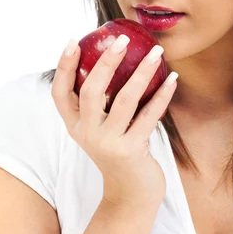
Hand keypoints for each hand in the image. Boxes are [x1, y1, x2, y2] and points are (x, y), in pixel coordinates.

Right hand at [51, 36, 177, 209]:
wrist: (130, 194)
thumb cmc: (118, 150)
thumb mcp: (101, 129)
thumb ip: (100, 103)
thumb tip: (114, 57)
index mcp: (75, 125)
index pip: (60, 93)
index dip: (64, 66)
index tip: (74, 41)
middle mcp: (87, 133)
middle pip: (91, 90)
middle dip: (107, 62)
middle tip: (122, 39)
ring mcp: (108, 143)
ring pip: (124, 99)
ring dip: (142, 72)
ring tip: (156, 52)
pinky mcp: (131, 151)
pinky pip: (149, 115)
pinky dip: (162, 95)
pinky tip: (172, 79)